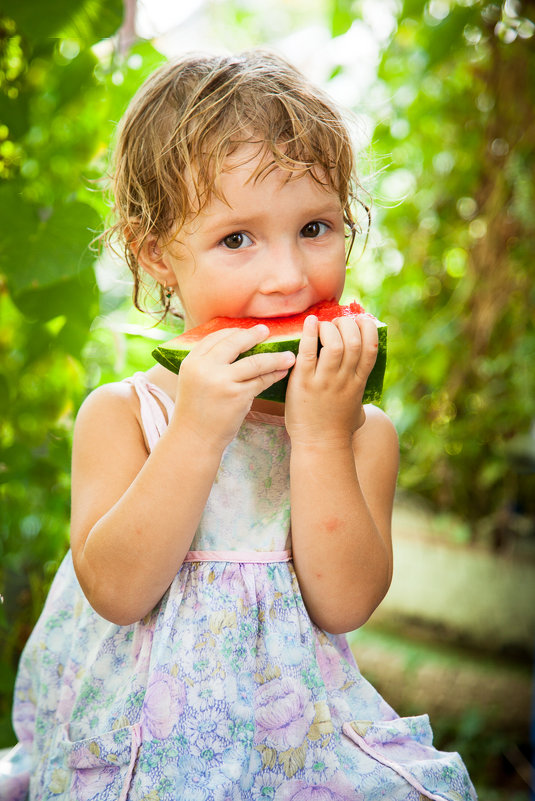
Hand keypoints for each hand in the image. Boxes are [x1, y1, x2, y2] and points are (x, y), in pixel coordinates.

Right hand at [171, 324, 295, 449]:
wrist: (194, 439)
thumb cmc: (197, 411)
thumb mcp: (194, 380)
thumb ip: (208, 363)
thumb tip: (232, 343)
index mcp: (192, 361)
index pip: (215, 337)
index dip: (233, 332)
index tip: (247, 331)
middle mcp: (205, 368)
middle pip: (235, 343)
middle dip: (254, 336)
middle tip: (266, 331)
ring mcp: (222, 381)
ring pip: (254, 362)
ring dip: (274, 358)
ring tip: (288, 355)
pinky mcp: (237, 396)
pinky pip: (261, 380)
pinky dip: (274, 375)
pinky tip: (282, 372)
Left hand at [285, 314, 377, 445]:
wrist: (319, 446)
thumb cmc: (337, 430)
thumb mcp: (357, 410)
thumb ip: (360, 398)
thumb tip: (363, 397)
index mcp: (359, 382)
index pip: (371, 347)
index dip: (367, 328)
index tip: (358, 322)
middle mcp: (344, 379)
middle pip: (353, 341)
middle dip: (346, 324)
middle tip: (336, 323)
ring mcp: (325, 380)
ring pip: (333, 343)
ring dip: (329, 328)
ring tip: (322, 325)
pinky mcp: (304, 383)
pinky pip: (308, 352)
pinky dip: (309, 333)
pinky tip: (310, 322)